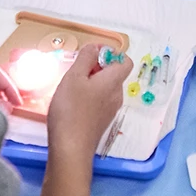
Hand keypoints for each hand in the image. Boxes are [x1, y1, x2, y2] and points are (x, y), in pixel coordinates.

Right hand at [45, 43, 131, 157]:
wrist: (70, 148)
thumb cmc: (71, 109)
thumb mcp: (74, 77)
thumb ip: (85, 58)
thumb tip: (95, 47)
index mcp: (114, 82)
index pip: (125, 61)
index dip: (111, 54)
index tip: (91, 56)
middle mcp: (117, 95)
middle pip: (112, 74)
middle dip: (96, 67)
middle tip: (75, 70)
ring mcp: (110, 110)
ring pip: (104, 88)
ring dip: (90, 82)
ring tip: (70, 86)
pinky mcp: (101, 122)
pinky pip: (98, 101)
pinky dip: (88, 96)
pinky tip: (71, 102)